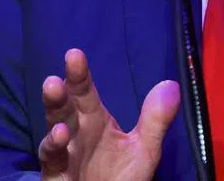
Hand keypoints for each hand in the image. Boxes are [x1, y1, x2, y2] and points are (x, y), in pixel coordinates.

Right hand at [39, 48, 180, 180]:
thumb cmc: (121, 178)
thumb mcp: (144, 150)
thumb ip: (155, 120)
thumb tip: (171, 84)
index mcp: (94, 121)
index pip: (84, 92)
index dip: (79, 75)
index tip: (74, 54)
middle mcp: (76, 132)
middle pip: (65, 107)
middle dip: (60, 91)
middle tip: (56, 77)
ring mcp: (64, 152)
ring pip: (54, 127)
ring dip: (53, 111)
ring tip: (53, 93)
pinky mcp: (56, 174)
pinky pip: (52, 158)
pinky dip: (53, 145)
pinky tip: (60, 133)